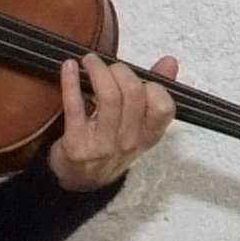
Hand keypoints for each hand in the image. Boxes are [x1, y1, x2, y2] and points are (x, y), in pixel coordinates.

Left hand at [47, 52, 177, 191]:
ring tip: (90, 60)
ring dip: (98, 71)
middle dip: (121, 70)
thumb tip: (170, 62)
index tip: (139, 77)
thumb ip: (155, 92)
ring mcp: (103, 144)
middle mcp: (129, 141)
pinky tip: (69, 67)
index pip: (163, 107)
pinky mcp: (77, 144)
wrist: (79, 180)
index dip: (154, 86)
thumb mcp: (137, 126)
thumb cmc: (110, 146)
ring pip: (109, 97)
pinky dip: (71, 82)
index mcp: (148, 135)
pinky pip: (75, 107)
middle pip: (134, 93)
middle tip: (109, 64)